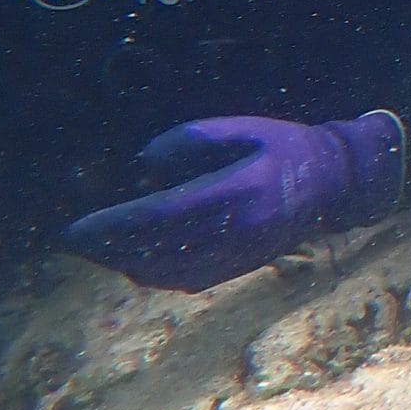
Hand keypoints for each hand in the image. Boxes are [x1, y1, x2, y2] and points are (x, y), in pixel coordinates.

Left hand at [64, 112, 403, 292]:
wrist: (337, 183)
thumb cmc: (287, 147)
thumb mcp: (244, 128)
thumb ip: (191, 139)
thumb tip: (141, 167)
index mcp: (240, 190)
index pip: (161, 216)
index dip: (114, 225)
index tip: (77, 228)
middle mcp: (241, 229)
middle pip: (158, 248)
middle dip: (108, 248)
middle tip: (73, 241)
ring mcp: (244, 254)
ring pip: (169, 272)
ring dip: (126, 264)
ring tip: (97, 251)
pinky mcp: (244, 267)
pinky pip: (189, 281)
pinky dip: (155, 276)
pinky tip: (134, 263)